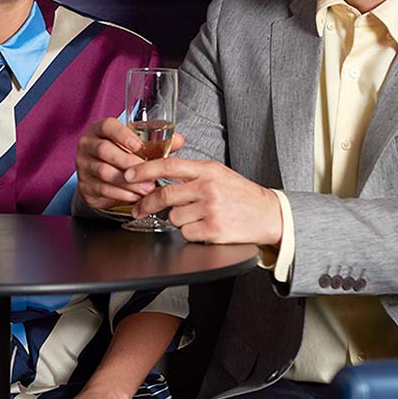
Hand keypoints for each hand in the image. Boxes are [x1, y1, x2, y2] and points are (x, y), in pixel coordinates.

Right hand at [76, 118, 184, 209]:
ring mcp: (84, 165)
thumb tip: (178, 140)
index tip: (138, 145)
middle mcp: (88, 145)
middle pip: (104, 150)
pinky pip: (102, 189)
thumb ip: (157, 143)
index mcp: (100, 130)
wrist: (102, 179)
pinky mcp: (85, 184)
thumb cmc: (121, 156)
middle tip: (149, 173)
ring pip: (104, 171)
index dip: (122, 134)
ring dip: (128, 182)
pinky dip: (121, 194)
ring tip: (146, 188)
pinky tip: (135, 196)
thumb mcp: (136, 146)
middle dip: (129, 163)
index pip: (107, 126)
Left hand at [125, 157, 282, 245]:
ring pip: (174, 217)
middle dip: (145, 203)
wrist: (269, 215)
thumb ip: (192, 173)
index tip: (128, 174)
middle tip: (137, 209)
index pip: (169, 165)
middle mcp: (208, 188)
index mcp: (208, 170)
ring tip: (196, 217)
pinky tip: (205, 228)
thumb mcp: (219, 174)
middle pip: (164, 194)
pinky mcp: (214, 230)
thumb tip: (159, 174)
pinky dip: (190, 233)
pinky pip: (186, 233)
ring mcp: (211, 209)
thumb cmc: (240, 195)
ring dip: (178, 220)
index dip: (144, 169)